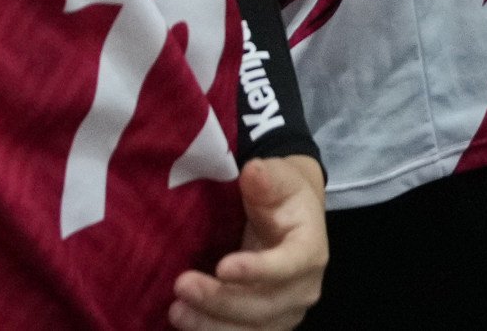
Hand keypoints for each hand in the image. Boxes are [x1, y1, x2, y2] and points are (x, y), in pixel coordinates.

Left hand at [171, 150, 328, 330]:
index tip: (223, 267)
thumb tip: (254, 171)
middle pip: (263, 305)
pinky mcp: (265, 325)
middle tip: (182, 285)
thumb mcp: (279, 177)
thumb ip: (267, 178)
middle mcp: (302, 289)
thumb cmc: (283, 195)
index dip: (257, 271)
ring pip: (250, 329)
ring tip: (176, 311)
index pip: (287, 266)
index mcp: (310, 251)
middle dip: (221, 299)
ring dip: (211, 325)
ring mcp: (284, 313)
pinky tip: (184, 322)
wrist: (291, 218)